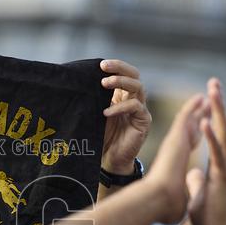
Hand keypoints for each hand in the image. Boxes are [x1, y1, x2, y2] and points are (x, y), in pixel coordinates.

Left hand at [100, 59, 151, 174]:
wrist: (108, 160)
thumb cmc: (100, 137)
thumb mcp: (95, 113)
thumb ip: (94, 99)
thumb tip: (82, 81)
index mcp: (122, 95)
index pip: (125, 73)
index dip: (116, 66)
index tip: (101, 64)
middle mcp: (133, 99)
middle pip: (134, 75)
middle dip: (120, 68)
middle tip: (104, 67)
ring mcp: (140, 110)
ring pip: (138, 87)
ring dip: (121, 82)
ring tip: (104, 84)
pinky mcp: (143, 121)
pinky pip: (136, 107)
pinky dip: (121, 107)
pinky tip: (106, 112)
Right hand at [144, 93, 209, 224]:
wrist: (158, 202)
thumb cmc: (165, 206)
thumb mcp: (178, 196)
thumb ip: (180, 192)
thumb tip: (180, 200)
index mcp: (179, 161)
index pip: (190, 142)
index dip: (198, 132)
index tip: (205, 123)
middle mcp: (176, 149)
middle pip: (190, 126)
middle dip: (200, 112)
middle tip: (208, 100)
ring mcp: (175, 143)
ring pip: (188, 118)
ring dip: (198, 105)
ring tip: (209, 92)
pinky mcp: (175, 140)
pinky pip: (185, 118)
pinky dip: (192, 107)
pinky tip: (201, 96)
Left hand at [186, 79, 225, 224]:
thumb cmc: (211, 219)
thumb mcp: (199, 196)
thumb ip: (197, 183)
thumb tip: (193, 175)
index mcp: (219, 165)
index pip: (219, 135)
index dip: (216, 117)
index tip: (215, 98)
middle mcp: (225, 162)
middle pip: (224, 127)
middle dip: (220, 103)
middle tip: (215, 82)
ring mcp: (225, 168)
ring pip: (223, 133)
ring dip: (218, 111)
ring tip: (214, 89)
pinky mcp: (221, 176)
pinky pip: (214, 153)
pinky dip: (210, 136)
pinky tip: (204, 119)